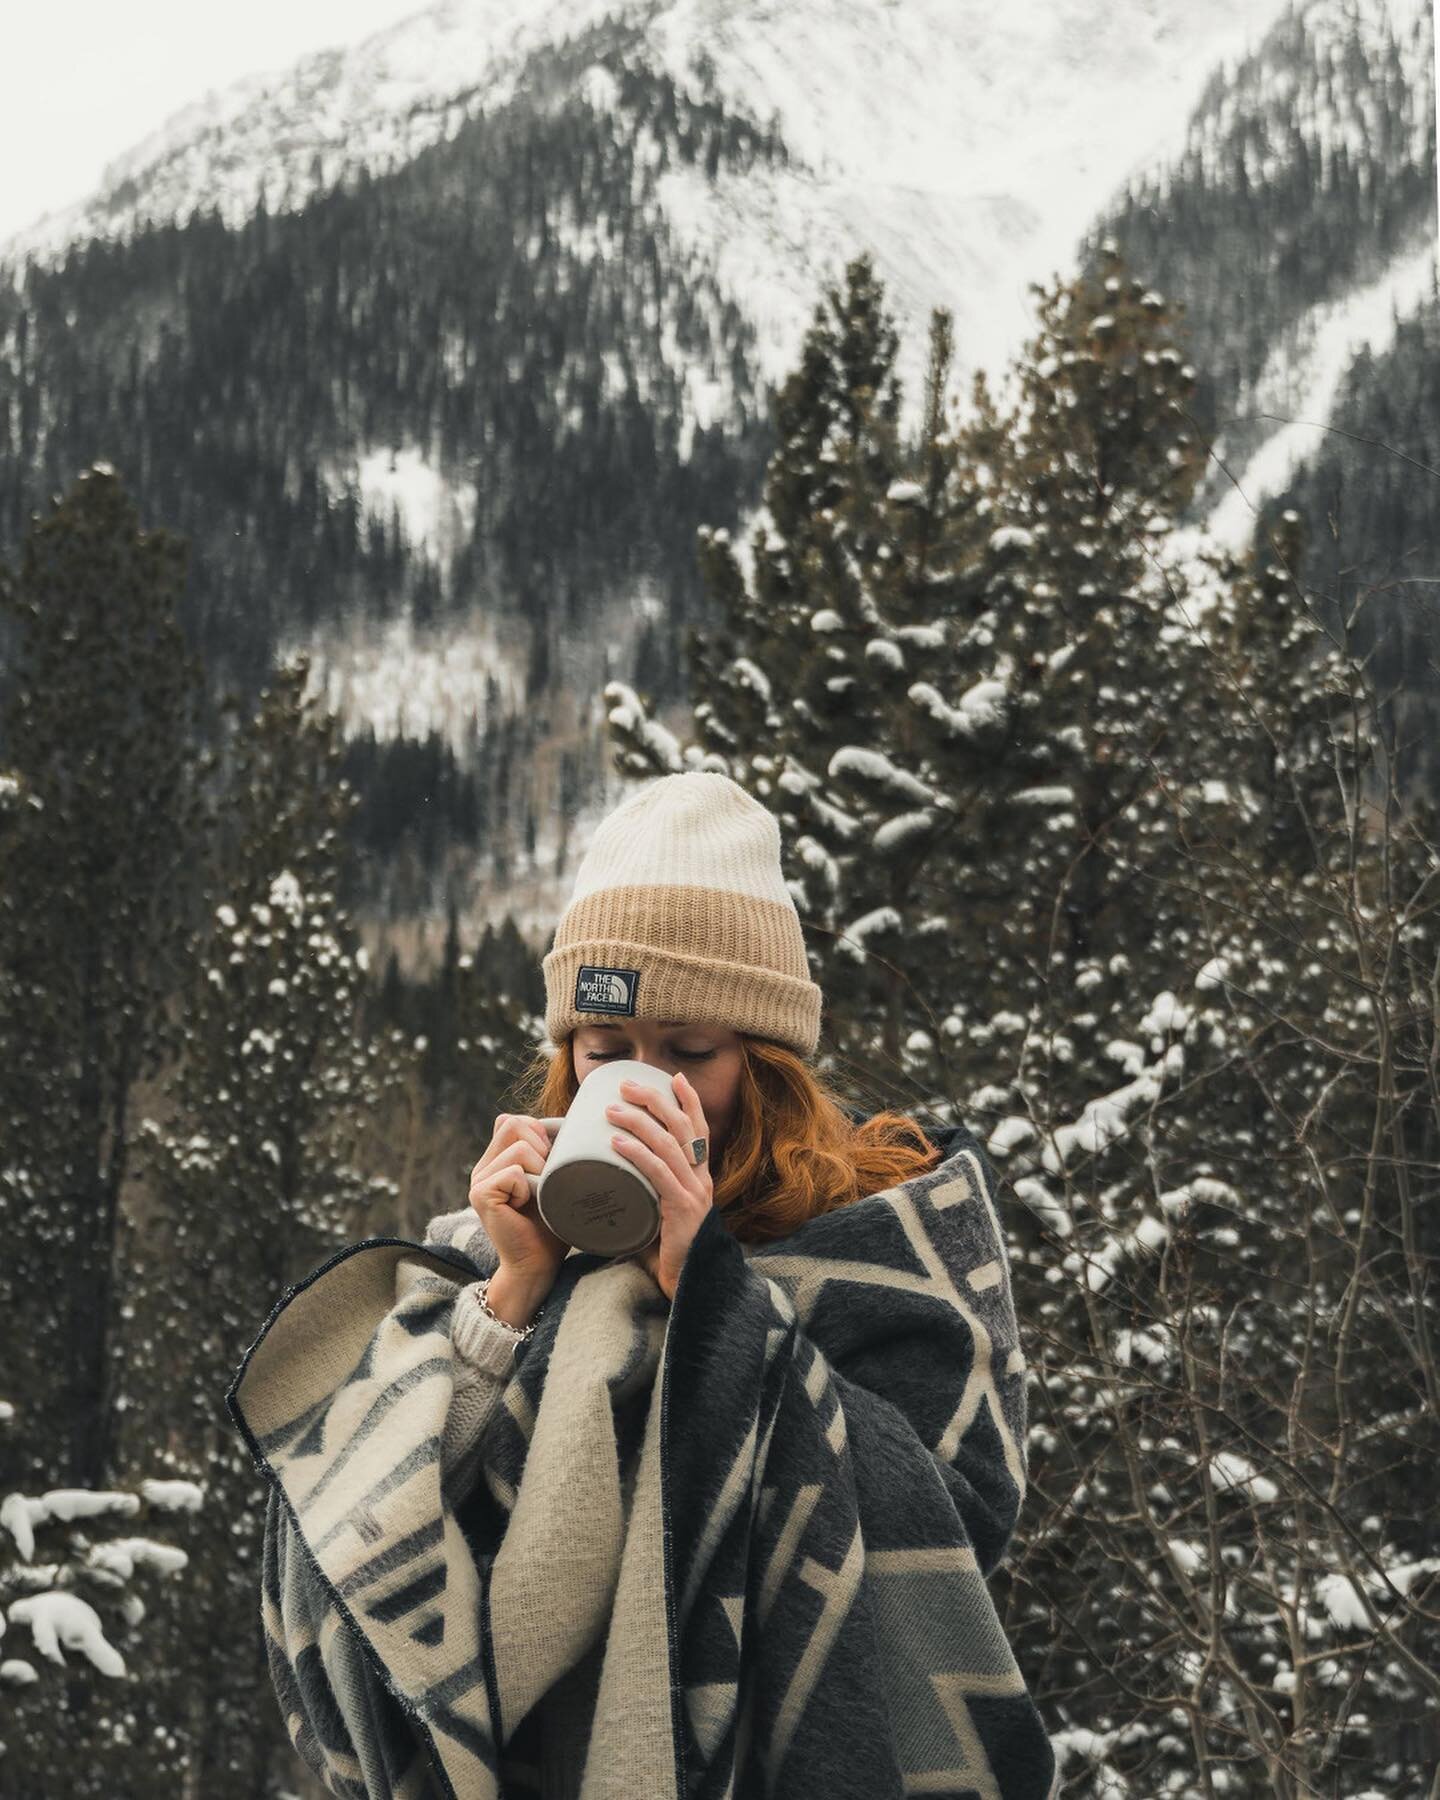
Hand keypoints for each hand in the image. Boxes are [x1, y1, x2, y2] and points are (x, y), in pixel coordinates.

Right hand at [468, 1113, 568, 1288]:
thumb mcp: (553, 1177)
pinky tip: (524, 1207)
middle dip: (541, 1149)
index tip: (548, 1168)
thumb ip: (547, 1149)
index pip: (515, 1120)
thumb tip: (560, 1120)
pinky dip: (529, 1188)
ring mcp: (478, 1179)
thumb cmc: (552, 1223)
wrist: (537, 1264)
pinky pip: (514, 1172)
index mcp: (497, 1159)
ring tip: (536, 1195)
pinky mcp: (480, 1194)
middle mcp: (483, 1166)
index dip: (540, 1136)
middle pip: (514, 1123)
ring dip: (539, 1170)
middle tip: (544, 1182)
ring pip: (518, 1146)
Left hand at [604, 1071, 713, 1301]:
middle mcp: (702, 1180)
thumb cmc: (667, 1252)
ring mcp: (695, 1194)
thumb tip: (609, 1171)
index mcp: (700, 1177)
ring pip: (669, 1145)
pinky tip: (616, 1143)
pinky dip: (636, 1154)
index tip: (674, 1077)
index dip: (689, 1101)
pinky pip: (658, 1174)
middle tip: (626, 1084)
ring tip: (611, 1109)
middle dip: (655, 1100)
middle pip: (683, 1127)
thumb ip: (646, 1191)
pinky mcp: (682, 1210)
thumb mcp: (659, 1211)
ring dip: (638, 1122)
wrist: (687, 1287)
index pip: (699, 1129)